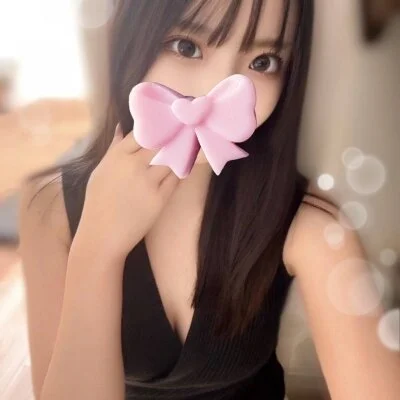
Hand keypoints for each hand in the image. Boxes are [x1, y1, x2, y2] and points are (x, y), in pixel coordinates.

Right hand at [76, 124, 180, 257]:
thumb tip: (120, 127)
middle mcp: (134, 166)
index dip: (156, 127)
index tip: (165, 123)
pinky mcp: (160, 198)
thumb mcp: (100, 172)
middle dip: (172, 136)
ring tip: (187, 146)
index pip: (142, 132)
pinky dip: (180, 171)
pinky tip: (182, 166)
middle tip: (183, 131)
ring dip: (180, 153)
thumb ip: (113, 148)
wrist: (103, 235)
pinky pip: (176, 178)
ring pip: (172, 159)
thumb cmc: (98, 203)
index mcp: (117, 156)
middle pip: (161, 142)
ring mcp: (149, 182)